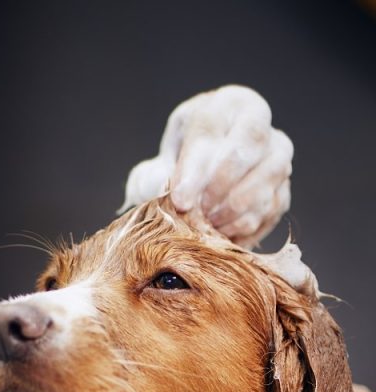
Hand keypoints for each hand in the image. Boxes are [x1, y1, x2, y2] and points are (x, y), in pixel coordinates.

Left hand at [122, 86, 292, 246]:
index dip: (195, 170)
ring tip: (207, 226)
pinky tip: (223, 234)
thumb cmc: (179, 161)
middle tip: (197, 213)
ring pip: (266, 181)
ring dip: (233, 211)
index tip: (180, 202)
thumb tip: (172, 197)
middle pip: (248, 150)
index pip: (212, 131)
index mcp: (225, 106)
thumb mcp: (161, 160)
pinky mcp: (284, 187)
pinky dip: (247, 227)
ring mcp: (277, 155)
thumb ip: (158, 177)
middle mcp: (258, 123)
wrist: (201, 172)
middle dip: (219, 188)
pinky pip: (272, 209)